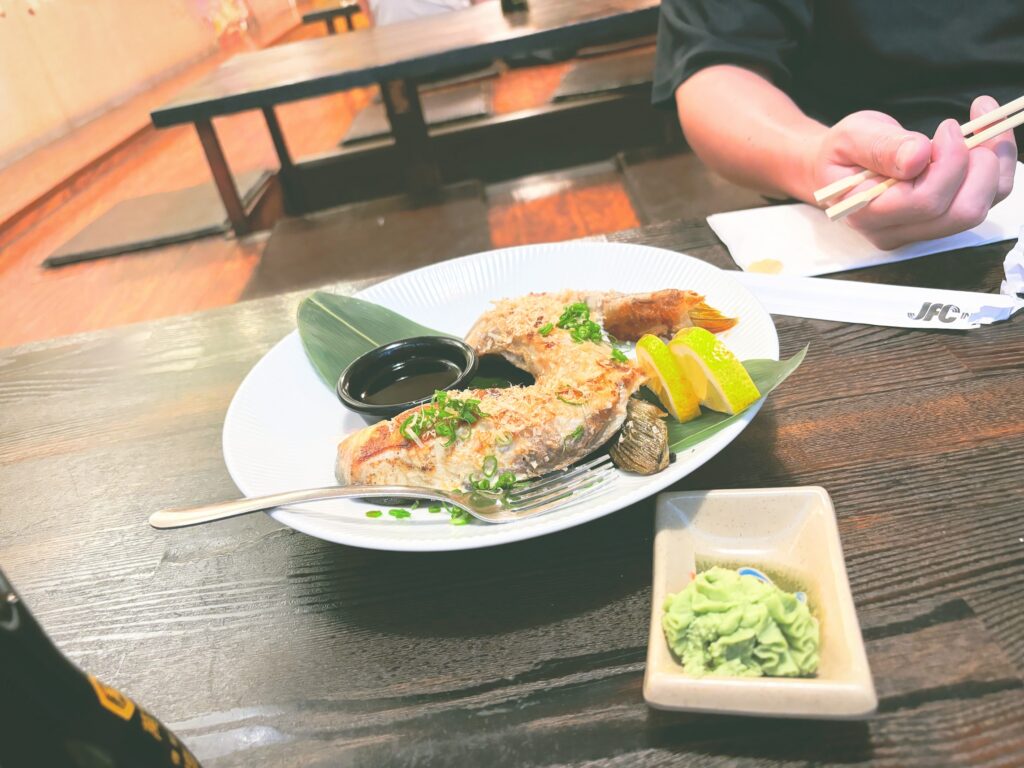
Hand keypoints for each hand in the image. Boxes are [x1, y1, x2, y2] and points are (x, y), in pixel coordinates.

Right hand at [811, 97, 1016, 249]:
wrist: (837, 170)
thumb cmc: (843, 152)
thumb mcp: (851, 137)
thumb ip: (881, 146)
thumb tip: (918, 156)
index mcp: (868, 213)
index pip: (924, 202)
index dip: (949, 162)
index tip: (948, 126)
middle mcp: (896, 231)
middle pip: (960, 213)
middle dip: (979, 166)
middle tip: (968, 129)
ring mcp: (920, 230)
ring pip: (978, 209)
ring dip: (995, 164)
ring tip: (983, 126)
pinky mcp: (941, 220)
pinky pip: (986, 201)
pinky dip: (1000, 166)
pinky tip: (990, 139)